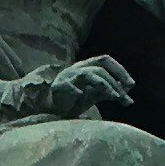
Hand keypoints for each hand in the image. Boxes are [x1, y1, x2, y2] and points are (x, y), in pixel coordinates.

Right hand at [0, 55, 133, 126]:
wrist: (33, 105)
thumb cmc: (63, 102)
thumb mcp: (87, 96)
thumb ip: (102, 92)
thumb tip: (123, 92)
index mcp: (83, 68)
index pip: (104, 60)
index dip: (119, 70)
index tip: (131, 85)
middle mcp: (75, 69)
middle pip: (100, 66)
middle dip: (116, 80)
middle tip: (126, 97)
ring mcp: (65, 77)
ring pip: (89, 74)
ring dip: (105, 85)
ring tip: (115, 97)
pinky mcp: (55, 88)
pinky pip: (68, 86)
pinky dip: (76, 91)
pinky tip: (84, 97)